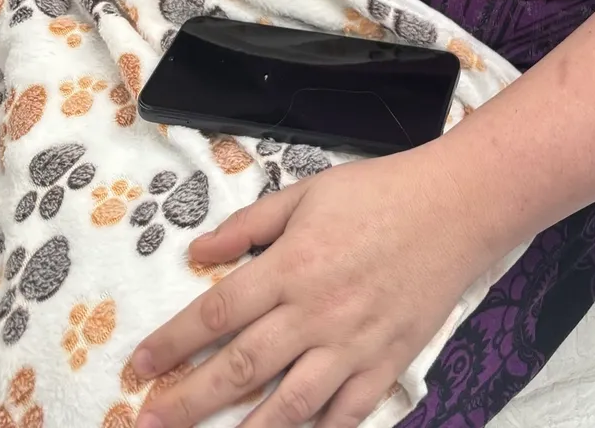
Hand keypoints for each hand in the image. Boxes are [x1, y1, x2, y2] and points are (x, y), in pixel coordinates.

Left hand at [131, 148, 498, 427]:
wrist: (456, 206)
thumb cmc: (380, 193)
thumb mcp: (309, 191)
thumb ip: (250, 224)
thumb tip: (198, 253)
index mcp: (293, 264)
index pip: (218, 312)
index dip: (172, 344)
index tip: (138, 368)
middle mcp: (317, 311)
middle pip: (240, 367)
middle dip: (187, 402)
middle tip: (148, 423)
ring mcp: (354, 344)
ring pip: (287, 405)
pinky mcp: (386, 364)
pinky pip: (345, 415)